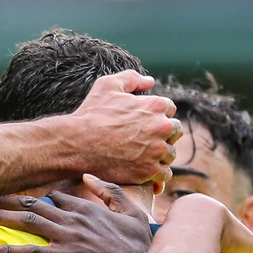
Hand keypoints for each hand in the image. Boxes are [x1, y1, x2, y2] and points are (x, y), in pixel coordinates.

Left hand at [0, 179, 153, 252]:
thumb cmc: (140, 246)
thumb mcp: (133, 212)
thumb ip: (111, 192)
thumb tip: (88, 177)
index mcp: (88, 206)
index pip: (55, 196)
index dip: (35, 197)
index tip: (16, 198)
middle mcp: (74, 217)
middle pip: (33, 204)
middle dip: (6, 200)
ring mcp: (68, 236)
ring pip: (27, 221)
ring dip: (0, 218)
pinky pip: (31, 251)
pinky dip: (9, 250)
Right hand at [68, 71, 180, 190]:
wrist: (77, 144)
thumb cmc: (91, 114)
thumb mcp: (108, 85)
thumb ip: (132, 78)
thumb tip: (150, 81)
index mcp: (155, 105)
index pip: (169, 109)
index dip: (157, 114)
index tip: (144, 122)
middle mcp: (161, 127)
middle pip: (175, 131)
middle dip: (163, 134)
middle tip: (146, 140)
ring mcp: (157, 150)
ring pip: (170, 153)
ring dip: (160, 155)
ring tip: (144, 156)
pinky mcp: (149, 171)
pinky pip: (164, 174)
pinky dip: (157, 173)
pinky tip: (145, 171)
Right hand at [167, 193, 252, 252]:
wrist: (198, 218)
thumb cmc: (180, 230)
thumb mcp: (173, 238)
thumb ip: (168, 249)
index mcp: (208, 225)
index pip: (216, 239)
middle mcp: (227, 228)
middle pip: (234, 246)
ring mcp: (240, 236)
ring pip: (249, 252)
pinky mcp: (252, 244)